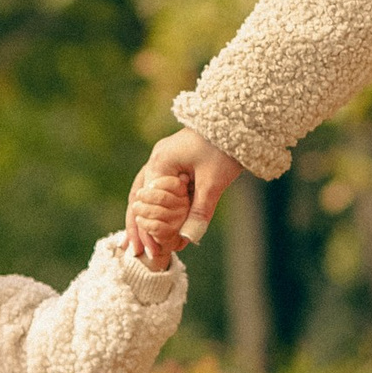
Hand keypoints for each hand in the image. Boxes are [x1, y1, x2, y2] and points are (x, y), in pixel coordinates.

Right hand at [128, 127, 241, 258]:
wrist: (236, 120)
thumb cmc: (224, 148)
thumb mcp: (213, 182)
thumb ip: (200, 210)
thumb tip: (189, 238)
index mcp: (161, 162)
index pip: (147, 201)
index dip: (148, 227)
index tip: (151, 250)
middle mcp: (158, 159)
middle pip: (139, 198)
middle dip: (138, 225)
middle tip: (134, 252)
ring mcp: (165, 159)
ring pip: (146, 193)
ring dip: (143, 217)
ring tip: (139, 242)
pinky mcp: (176, 161)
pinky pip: (159, 187)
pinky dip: (157, 206)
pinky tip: (156, 221)